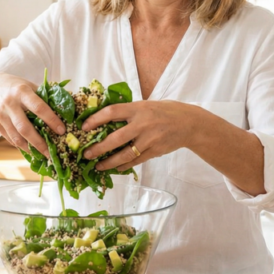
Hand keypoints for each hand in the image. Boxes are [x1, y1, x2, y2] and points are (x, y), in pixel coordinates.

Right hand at [0, 73, 64, 155]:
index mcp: (21, 92)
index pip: (38, 107)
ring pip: (16, 137)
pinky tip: (32, 151)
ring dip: (31, 149)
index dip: (51, 120)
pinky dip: (22, 147)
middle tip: (52, 152)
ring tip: (44, 155)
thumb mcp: (29, 86)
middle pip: (25, 128)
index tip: (62, 130)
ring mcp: (1, 116)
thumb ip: (44, 97)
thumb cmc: (16, 87)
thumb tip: (65, 109)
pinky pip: (11, 139)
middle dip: (39, 142)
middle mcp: (10, 104)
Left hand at [81, 100, 195, 170]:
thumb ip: (129, 111)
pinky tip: (116, 168)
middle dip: (99, 147)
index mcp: (138, 108)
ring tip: (98, 165)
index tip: (84, 127)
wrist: (189, 123)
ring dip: (109, 162)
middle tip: (86, 154)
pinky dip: (125, 165)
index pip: (112, 112)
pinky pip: (136, 161)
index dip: (95, 119)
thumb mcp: (146, 105)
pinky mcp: (155, 151)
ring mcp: (149, 139)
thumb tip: (106, 118)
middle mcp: (142, 123)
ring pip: (125, 154)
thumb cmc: (165, 111)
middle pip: (115, 138)